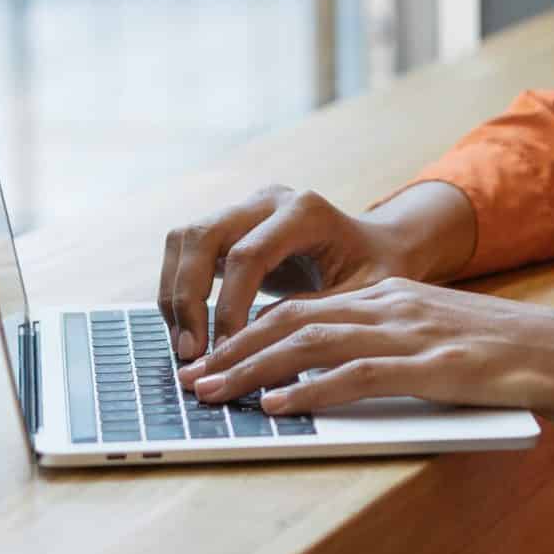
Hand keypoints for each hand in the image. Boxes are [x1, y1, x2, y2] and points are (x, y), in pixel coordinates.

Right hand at [158, 182, 472, 362]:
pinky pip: (186, 250)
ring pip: (184, 239)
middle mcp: (268, 200)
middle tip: (191, 354)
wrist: (379, 248)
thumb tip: (258, 347)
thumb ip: (314, 315)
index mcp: (305, 210)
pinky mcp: (229, 226)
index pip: (248, 254)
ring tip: (186, 347)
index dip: (229, 306)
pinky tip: (189, 330)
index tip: (224, 352)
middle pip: (203, 236)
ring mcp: (244, 208)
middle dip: (187, 298)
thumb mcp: (363, 297)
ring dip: (174, 294)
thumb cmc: (377, 273)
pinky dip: (178, 290)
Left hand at [176, 275, 553, 427]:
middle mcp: (392, 304)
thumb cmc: (508, 356)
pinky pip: (359, 376)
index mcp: (390, 295)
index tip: (210, 360)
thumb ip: (387, 350)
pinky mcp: (432, 365)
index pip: (302, 309)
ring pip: (313, 342)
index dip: (248, 333)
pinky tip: (281, 407)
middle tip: (192, 380)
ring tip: (216, 394)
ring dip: (255, 370)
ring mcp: (411, 331)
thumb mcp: (436, 340)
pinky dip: (312, 391)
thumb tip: (327, 378)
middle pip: (293, 320)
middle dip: (234, 350)